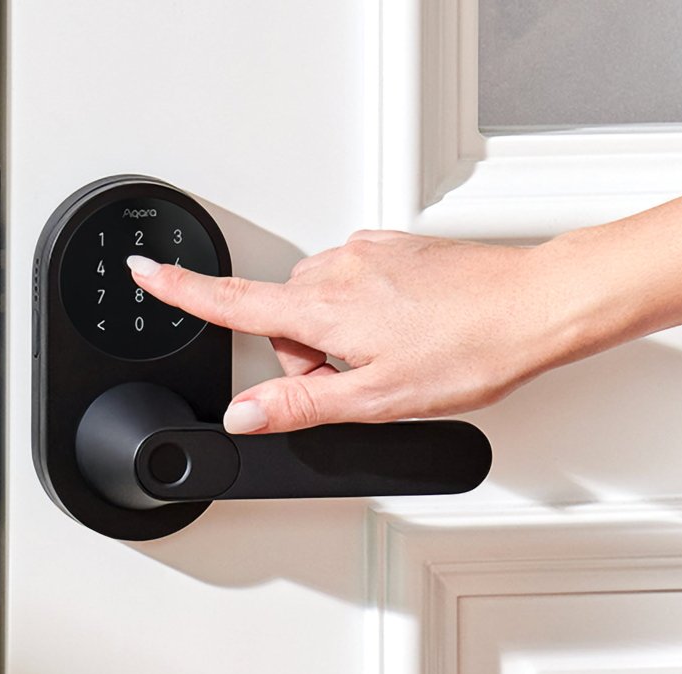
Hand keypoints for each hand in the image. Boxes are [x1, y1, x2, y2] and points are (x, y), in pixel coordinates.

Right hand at [127, 230, 583, 433]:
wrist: (536, 305)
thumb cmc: (471, 348)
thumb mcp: (378, 397)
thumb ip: (301, 406)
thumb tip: (245, 417)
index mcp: (325, 307)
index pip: (233, 300)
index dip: (181, 290)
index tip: (144, 271)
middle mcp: (339, 268)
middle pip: (287, 317)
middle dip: (310, 356)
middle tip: (364, 380)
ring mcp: (369, 253)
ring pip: (323, 302)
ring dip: (340, 335)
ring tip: (398, 356)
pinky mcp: (394, 248)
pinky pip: (356, 283)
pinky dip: (367, 312)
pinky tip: (411, 331)